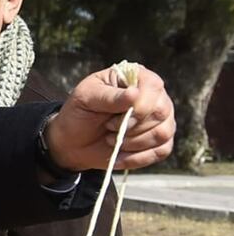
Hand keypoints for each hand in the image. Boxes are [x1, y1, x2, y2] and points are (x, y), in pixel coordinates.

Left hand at [44, 65, 174, 171]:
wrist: (73, 142)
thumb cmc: (80, 113)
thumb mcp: (85, 98)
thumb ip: (109, 96)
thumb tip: (134, 94)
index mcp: (138, 78)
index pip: (153, 86)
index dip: (138, 106)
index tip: (113, 119)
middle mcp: (155, 97)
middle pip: (161, 112)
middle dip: (131, 127)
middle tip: (108, 128)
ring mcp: (161, 120)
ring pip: (162, 133)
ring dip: (132, 143)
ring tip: (111, 139)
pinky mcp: (160, 142)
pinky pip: (161, 151)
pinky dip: (136, 158)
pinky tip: (118, 155)